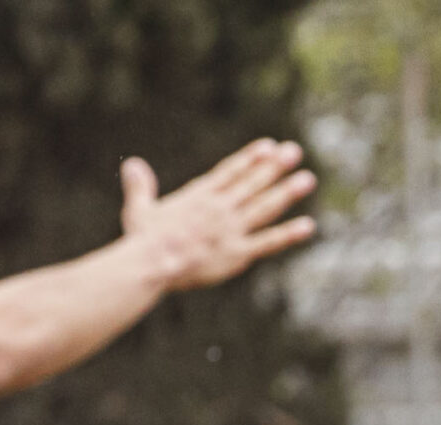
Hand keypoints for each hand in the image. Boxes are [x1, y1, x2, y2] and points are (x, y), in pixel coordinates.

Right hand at [120, 139, 317, 294]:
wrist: (153, 262)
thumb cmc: (142, 240)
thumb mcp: (139, 208)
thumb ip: (140, 186)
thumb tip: (132, 164)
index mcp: (199, 197)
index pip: (230, 172)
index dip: (251, 158)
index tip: (269, 145)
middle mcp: (220, 208)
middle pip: (252, 183)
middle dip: (275, 167)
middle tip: (296, 151)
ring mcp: (231, 229)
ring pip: (265, 207)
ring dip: (287, 192)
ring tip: (308, 179)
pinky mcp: (238, 253)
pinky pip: (268, 242)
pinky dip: (288, 234)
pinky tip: (308, 226)